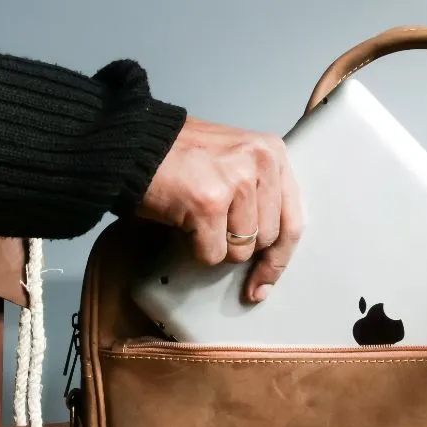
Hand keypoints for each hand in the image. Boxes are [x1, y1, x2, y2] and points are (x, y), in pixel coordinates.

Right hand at [139, 117, 302, 302]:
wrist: (132, 144)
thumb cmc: (180, 157)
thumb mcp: (236, 162)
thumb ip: (262, 196)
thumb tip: (273, 257)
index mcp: (273, 153)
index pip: (293, 220)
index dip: (279, 259)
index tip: (265, 282)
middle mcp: (260, 163)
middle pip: (267, 240)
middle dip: (240, 246)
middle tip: (215, 230)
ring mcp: (236, 182)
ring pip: (241, 250)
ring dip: (216, 245)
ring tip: (197, 216)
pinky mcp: (209, 203)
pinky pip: (213, 253)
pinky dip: (195, 248)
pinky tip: (184, 222)